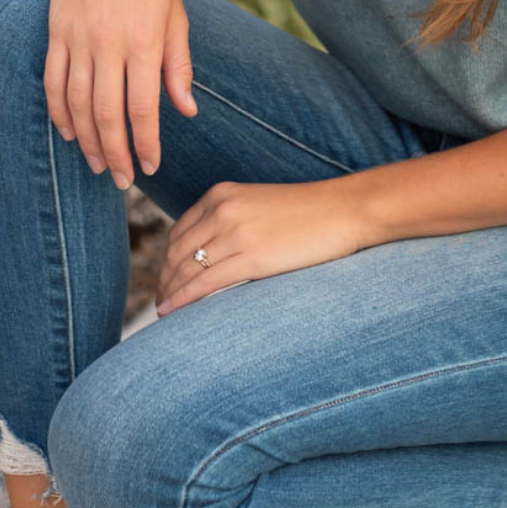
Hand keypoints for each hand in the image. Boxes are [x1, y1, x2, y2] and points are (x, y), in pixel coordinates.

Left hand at [155, 179, 368, 314]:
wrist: (345, 210)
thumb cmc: (308, 213)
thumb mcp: (257, 204)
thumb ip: (229, 221)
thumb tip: (206, 253)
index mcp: (221, 195)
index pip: (178, 232)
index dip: (165, 261)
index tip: (165, 280)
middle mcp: (222, 209)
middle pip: (176, 251)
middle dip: (164, 280)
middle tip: (161, 301)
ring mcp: (236, 232)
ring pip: (187, 269)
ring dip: (171, 293)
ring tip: (166, 311)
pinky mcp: (253, 258)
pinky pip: (205, 283)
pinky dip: (183, 300)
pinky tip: (172, 312)